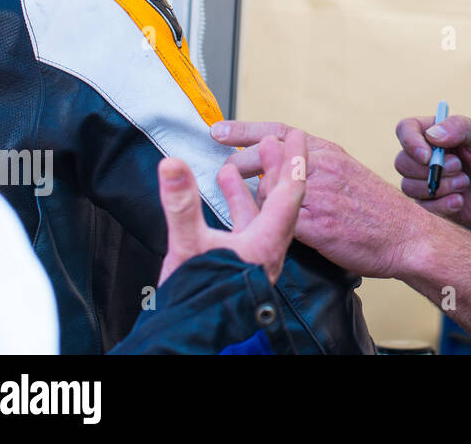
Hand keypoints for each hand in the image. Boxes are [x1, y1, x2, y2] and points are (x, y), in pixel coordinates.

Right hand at [157, 131, 304, 285]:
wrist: (195, 335)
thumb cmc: (201, 300)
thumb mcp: (188, 247)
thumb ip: (181, 204)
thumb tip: (172, 165)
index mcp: (266, 241)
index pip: (291, 191)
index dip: (294, 160)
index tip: (297, 135)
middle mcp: (267, 247)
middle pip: (282, 198)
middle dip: (277, 166)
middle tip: (273, 140)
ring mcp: (255, 255)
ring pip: (262, 211)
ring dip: (253, 184)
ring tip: (239, 163)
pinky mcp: (240, 262)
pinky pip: (247, 224)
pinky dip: (237, 203)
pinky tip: (223, 191)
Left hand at [212, 121, 422, 279]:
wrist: (407, 236)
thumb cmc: (378, 210)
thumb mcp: (348, 174)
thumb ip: (316, 168)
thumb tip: (279, 169)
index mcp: (329, 153)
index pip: (280, 133)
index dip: (245, 131)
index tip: (218, 131)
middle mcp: (323, 167)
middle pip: (265, 157)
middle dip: (236, 164)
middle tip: (221, 171)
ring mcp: (320, 195)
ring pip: (267, 188)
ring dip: (245, 195)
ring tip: (230, 197)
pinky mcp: (318, 225)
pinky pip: (277, 219)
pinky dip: (262, 221)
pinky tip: (255, 226)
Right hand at [394, 113, 470, 227]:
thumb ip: (459, 128)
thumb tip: (432, 135)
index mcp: (435, 134)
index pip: (405, 130)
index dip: (410, 143)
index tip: (428, 156)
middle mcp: (426, 157)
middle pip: (402, 162)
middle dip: (430, 169)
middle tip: (459, 168)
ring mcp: (426, 182)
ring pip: (409, 186)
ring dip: (438, 187)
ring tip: (465, 183)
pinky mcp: (432, 204)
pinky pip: (421, 208)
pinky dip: (441, 205)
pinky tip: (461, 201)